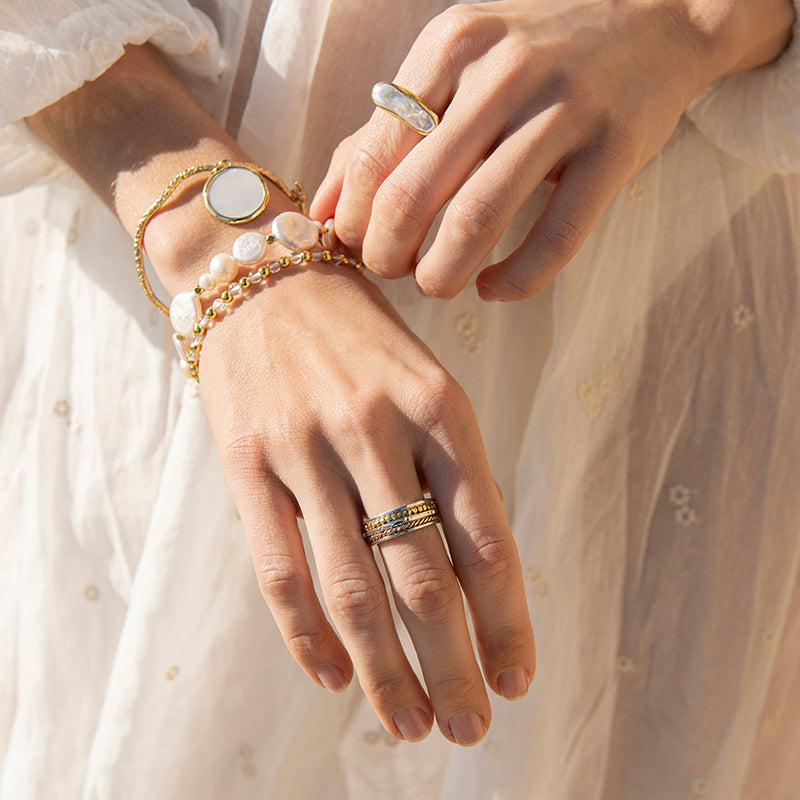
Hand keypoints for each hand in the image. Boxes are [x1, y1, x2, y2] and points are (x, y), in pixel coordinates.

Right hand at [27, 42, 535, 746]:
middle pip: (423, 579)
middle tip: (471, 727)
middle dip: (453, 666)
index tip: (519, 679)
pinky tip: (333, 678)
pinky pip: (279, 569)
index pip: (486, 537)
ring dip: (386, 672)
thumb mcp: (425, 381)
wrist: (259, 274)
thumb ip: (450, 470)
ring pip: (353, 589)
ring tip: (411, 725)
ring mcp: (305, 448)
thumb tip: (475, 578)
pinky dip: (306, 635)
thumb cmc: (359, 333)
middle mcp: (376, 429)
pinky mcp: (246, 463)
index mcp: (440, 406)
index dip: (507, 620)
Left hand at [311, 0, 793, 300]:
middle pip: (414, 192)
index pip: (373, 154)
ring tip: (437, 284)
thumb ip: (381, 133)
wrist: (654, 17)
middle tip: (392, 271)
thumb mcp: (451, 69)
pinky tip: (495, 289)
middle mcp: (501, 72)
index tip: (359, 243)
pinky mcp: (613, 150)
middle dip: (387, 253)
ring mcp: (562, 110)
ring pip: (478, 218)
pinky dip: (516, 280)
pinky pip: (555, 238)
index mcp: (450, 46)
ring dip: (442, 273)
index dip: (354, 218)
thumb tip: (319, 212)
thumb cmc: (533, 55)